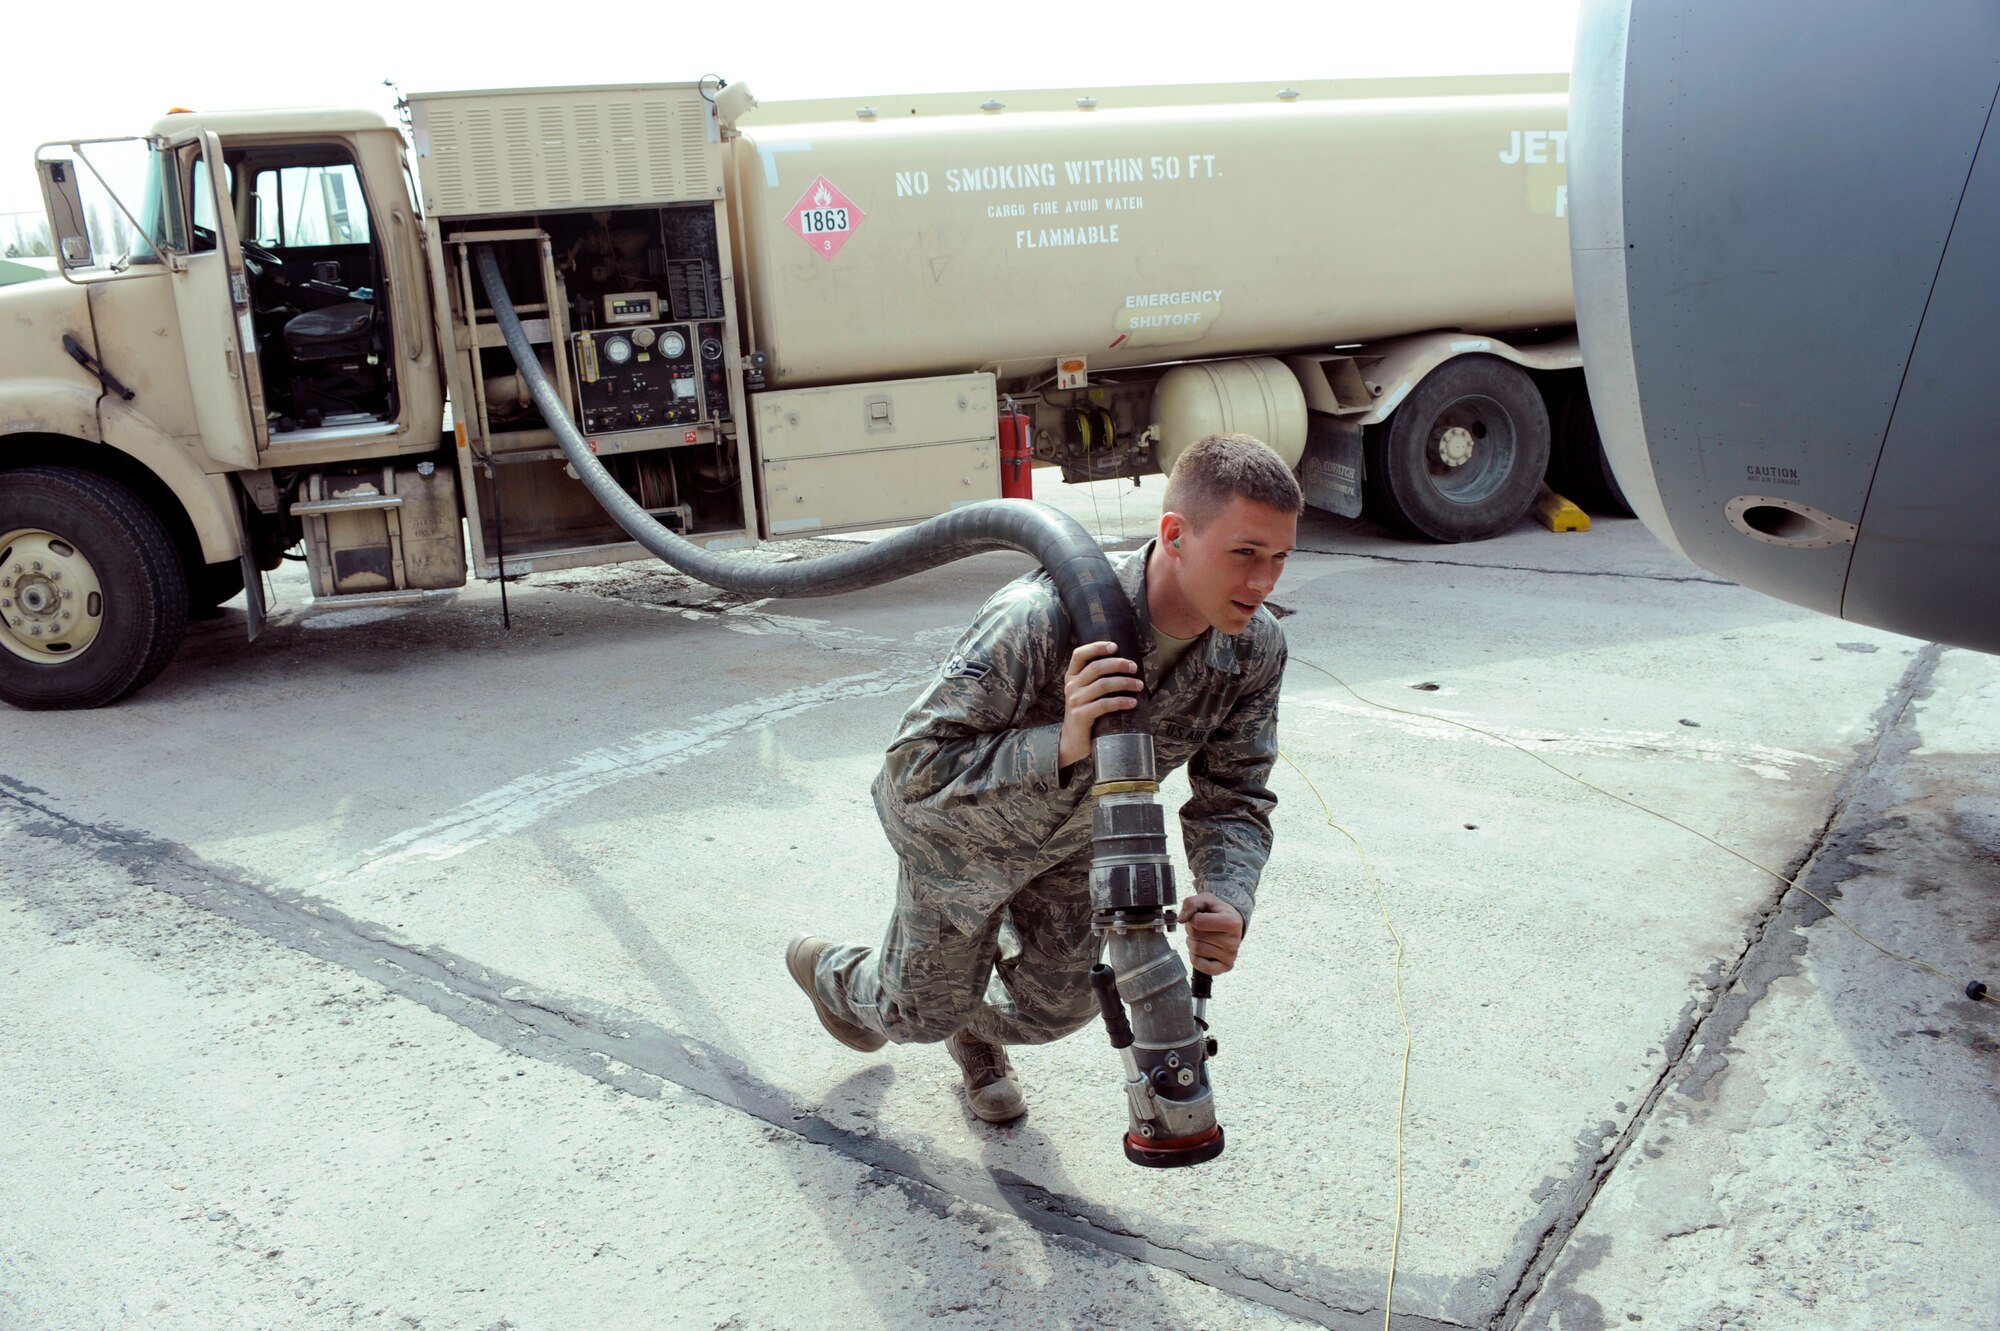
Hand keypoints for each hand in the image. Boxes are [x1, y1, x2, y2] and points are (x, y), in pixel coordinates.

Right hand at [1058, 640, 1142, 767]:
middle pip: (1096, 668)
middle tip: (1134, 667)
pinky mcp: (1081, 716)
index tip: (1115, 647)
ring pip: (1103, 685)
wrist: (1073, 741)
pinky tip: (1132, 702)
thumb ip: (1098, 680)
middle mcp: (1071, 686)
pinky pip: (1104, 705)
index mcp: (1072, 677)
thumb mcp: (1087, 693)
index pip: (1079, 655)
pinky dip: (1121, 702)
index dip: (1096, 647)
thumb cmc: (1086, 714)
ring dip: (1124, 683)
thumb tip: (1127, 666)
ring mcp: (1075, 701)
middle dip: (1118, 664)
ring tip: (1139, 685)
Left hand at [1178, 893, 1243, 974]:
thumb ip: (1191, 903)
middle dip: (1192, 929)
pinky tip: (1203, 949)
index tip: (1200, 916)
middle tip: (1201, 927)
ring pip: (1195, 949)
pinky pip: (1198, 963)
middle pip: (1195, 936)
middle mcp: (1234, 940)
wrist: (1232, 924)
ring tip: (1203, 937)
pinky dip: (1194, 956)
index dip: (1193, 917)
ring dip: (1193, 942)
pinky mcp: (1225, 966)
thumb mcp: (1206, 899)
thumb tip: (1181, 919)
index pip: (1198, 922)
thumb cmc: (1218, 912)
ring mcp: (1230, 955)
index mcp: (1231, 922)